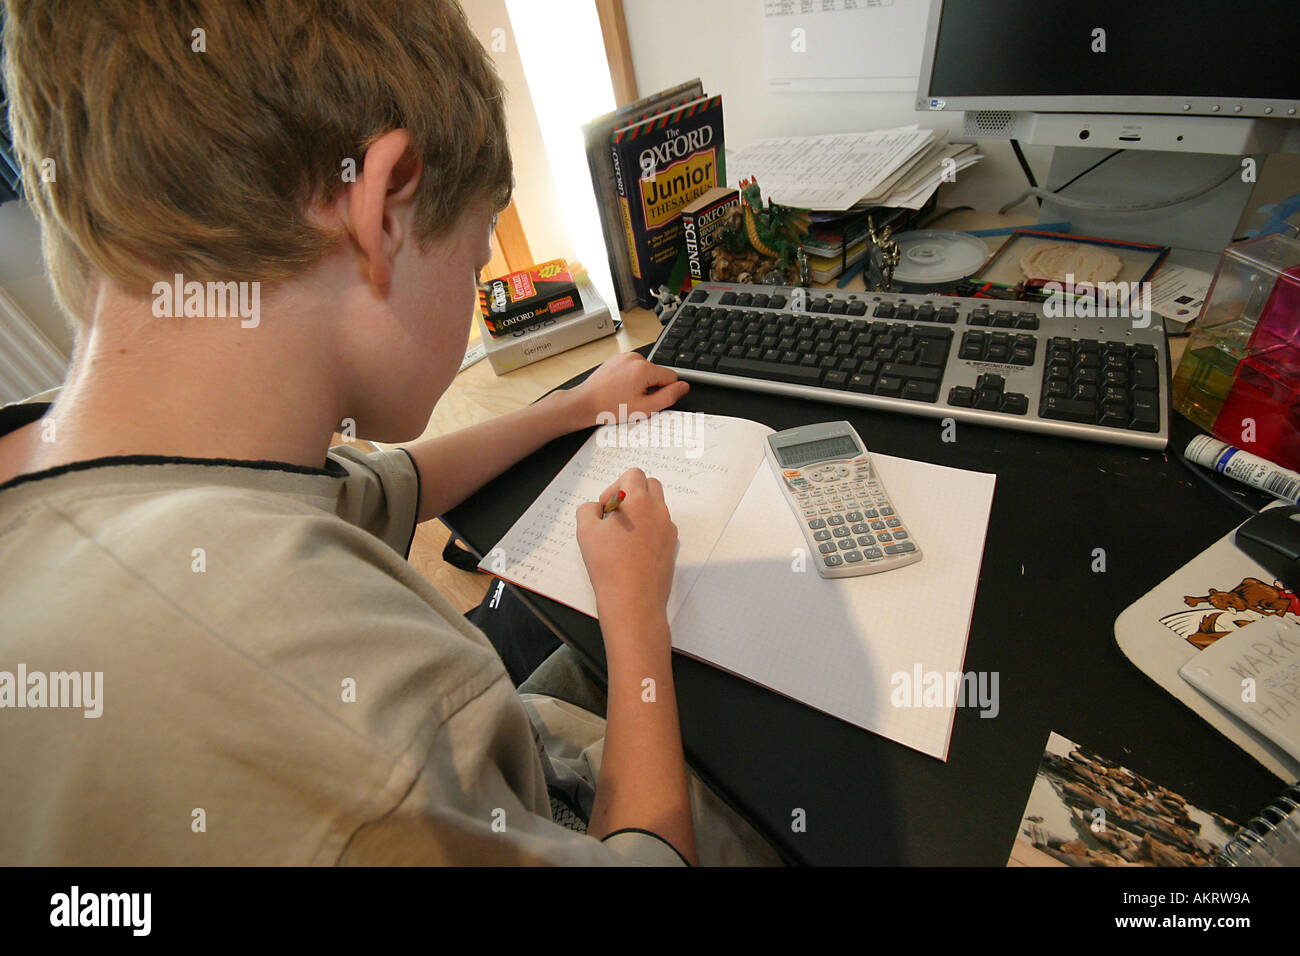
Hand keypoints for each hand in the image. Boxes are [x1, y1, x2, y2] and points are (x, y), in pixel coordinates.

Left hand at [568, 353, 689, 428]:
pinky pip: (633, 368)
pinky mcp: (617, 359)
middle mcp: (635, 358)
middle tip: (634, 400)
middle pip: (658, 374)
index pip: (672, 377)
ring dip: (640, 383)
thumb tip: (684, 387)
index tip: (648, 399)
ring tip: (625, 395)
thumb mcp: (645, 408)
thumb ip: (669, 397)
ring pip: (646, 371)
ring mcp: (624, 357)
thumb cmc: (610, 407)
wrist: (585, 403)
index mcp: (644, 368)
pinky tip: (619, 388)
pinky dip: (630, 378)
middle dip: (651, 387)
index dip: (664, 392)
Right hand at [576, 468, 677, 625]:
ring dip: (640, 512)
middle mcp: (658, 511)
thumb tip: (597, 509)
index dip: (614, 486)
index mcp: (639, 501)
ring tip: (621, 536)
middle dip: (632, 494)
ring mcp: (668, 530)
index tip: (606, 508)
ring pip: (656, 508)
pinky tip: (632, 551)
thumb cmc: (609, 565)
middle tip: (614, 516)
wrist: (632, 600)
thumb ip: (588, 510)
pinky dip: (648, 530)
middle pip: (650, 485)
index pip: (633, 474)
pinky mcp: (671, 548)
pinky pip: (661, 528)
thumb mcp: (585, 531)